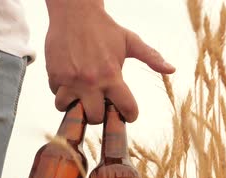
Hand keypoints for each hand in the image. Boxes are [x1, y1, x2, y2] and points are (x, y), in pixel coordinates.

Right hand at [45, 0, 175, 123]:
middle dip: (99, 115)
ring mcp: (70, 80)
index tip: (128, 115)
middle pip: (95, 117)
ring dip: (77, 107)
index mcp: (112, 75)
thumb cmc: (104, 28)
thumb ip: (151, 57)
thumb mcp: (131, 41)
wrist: (74, 12)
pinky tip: (70, 83)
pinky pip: (57, 95)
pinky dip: (63, 93)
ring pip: (71, 110)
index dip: (129, 115)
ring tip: (82, 97)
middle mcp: (91, 81)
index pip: (126, 108)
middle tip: (101, 106)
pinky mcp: (55, 75)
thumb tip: (171, 69)